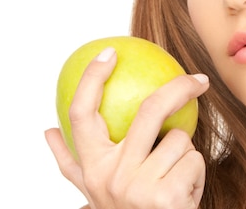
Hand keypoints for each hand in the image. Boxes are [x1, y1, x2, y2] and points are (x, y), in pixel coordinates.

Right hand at [45, 48, 209, 208]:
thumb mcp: (95, 191)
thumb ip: (72, 163)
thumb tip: (47, 130)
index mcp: (91, 168)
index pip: (82, 115)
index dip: (92, 79)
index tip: (109, 52)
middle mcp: (109, 176)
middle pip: (149, 111)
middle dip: (179, 89)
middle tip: (199, 80)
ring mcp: (136, 188)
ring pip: (179, 139)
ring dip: (185, 157)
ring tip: (173, 181)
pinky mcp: (165, 198)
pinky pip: (194, 161)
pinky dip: (195, 175)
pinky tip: (183, 196)